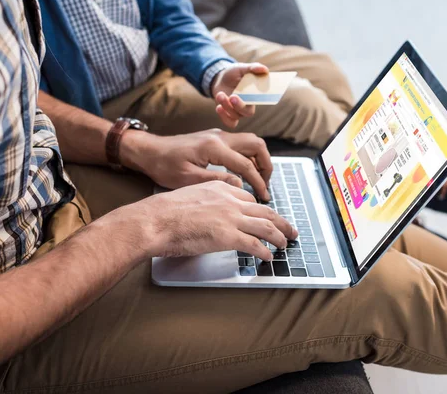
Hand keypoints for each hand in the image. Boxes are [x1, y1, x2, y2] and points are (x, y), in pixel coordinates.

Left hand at [120, 129, 272, 200]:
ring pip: (251, 142)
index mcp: (214, 147)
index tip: (264, 196)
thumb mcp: (188, 179)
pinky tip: (245, 174)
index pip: (246, 164)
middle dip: (266, 165)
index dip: (258, 182)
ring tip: (259, 180)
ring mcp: (218, 135)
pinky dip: (249, 157)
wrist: (149, 151)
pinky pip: (240, 145)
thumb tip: (240, 186)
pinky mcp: (215, 138)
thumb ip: (217, 181)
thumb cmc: (164, 166)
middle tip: (266, 185)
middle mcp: (220, 137)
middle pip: (256, 145)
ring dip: (259, 160)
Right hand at [136, 181, 297, 259]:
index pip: (249, 199)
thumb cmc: (164, 212)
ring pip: (265, 227)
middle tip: (290, 230)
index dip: (261, 211)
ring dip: (279, 237)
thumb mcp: (189, 194)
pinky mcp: (228, 236)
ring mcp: (231, 218)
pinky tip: (268, 257)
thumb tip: (210, 213)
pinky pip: (254, 245)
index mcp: (220, 188)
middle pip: (265, 211)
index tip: (267, 217)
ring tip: (284, 244)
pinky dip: (264, 252)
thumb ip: (206, 200)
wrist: (155, 220)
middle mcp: (230, 201)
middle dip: (281, 222)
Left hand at [211, 62, 268, 127]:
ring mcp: (238, 112)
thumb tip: (265, 69)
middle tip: (233, 96)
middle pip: (248, 112)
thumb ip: (253, 67)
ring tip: (220, 94)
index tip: (252, 93)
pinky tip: (218, 107)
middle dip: (239, 106)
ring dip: (227, 106)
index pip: (262, 100)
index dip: (260, 100)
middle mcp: (248, 105)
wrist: (220, 79)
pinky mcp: (229, 115)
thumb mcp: (242, 68)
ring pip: (236, 116)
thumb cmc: (234, 73)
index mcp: (255, 95)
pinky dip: (224, 117)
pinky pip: (229, 123)